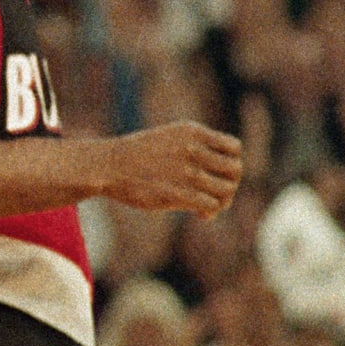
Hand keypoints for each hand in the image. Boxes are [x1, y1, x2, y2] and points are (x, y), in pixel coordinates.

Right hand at [102, 120, 243, 218]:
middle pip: (236, 169)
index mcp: (192, 131)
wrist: (109, 165)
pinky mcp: (178, 193)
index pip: (235, 148)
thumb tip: (227, 169)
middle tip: (216, 192)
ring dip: (223, 201)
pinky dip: (211, 211)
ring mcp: (186, 171)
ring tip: (209, 205)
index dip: (231, 162)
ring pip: (228, 189)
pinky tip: (201, 214)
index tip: (217, 173)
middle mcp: (193, 148)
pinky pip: (212, 204)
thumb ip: (198, 146)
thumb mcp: (171, 137)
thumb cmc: (140, 155)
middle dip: (230, 183)